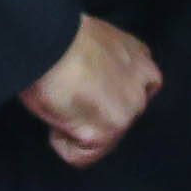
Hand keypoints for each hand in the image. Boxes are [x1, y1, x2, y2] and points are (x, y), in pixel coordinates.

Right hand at [20, 12, 159, 167]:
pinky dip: (61, 143)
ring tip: (60, 102)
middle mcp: (142, 84)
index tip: (86, 87)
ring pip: (103, 138)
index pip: (138, 87)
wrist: (48, 40)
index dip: (108, 93)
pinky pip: (80, 156)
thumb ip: (107, 62)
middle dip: (96, 114)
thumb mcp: (97, 39)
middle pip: (120, 116)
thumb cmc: (59, 35)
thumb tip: (90, 81)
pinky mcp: (107, 131)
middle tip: (69, 95)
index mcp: (140, 57)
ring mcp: (128, 110)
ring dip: (78, 128)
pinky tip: (55, 117)